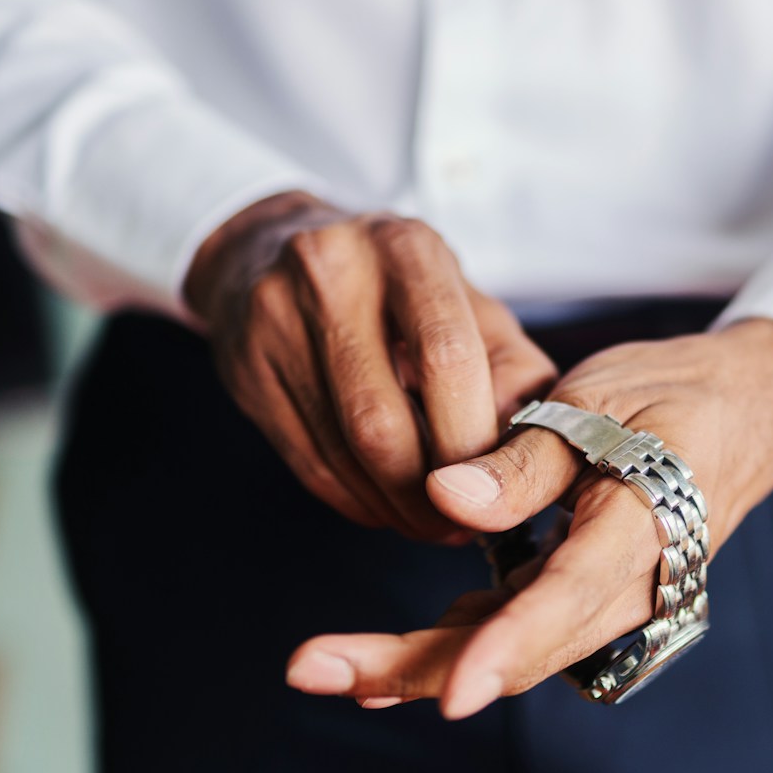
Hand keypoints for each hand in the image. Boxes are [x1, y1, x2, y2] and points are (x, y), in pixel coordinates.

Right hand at [185, 191, 557, 540]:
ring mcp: (275, 316)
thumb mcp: (468, 302)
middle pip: (384, 418)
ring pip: (344, 450)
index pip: (446, 357)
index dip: (472, 439)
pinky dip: (356, 501)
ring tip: (431, 523)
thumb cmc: (397, 288)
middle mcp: (332, 271)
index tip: (496, 484)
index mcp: (406, 247)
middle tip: (461, 525)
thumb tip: (530, 451)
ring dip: (396, 509)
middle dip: (431, 491)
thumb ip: (512, 370)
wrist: (272, 249)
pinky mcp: (243, 366)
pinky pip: (308, 463)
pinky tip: (384, 506)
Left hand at [283, 317, 772, 715]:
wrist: (746, 416)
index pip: (570, 597)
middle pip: (519, 648)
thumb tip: (444, 496)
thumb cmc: (674, 397)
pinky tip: (374, 669)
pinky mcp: (577, 598)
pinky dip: (447, 646)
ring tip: (321, 670)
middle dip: (417, 667)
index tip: (451, 695)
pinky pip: (510, 632)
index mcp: (644, 529)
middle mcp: (630, 588)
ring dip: (416, 664)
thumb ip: (528, 456)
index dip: (509, 647)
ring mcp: (605, 603)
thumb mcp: (603, 401)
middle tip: (313, 670)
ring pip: (507, 650)